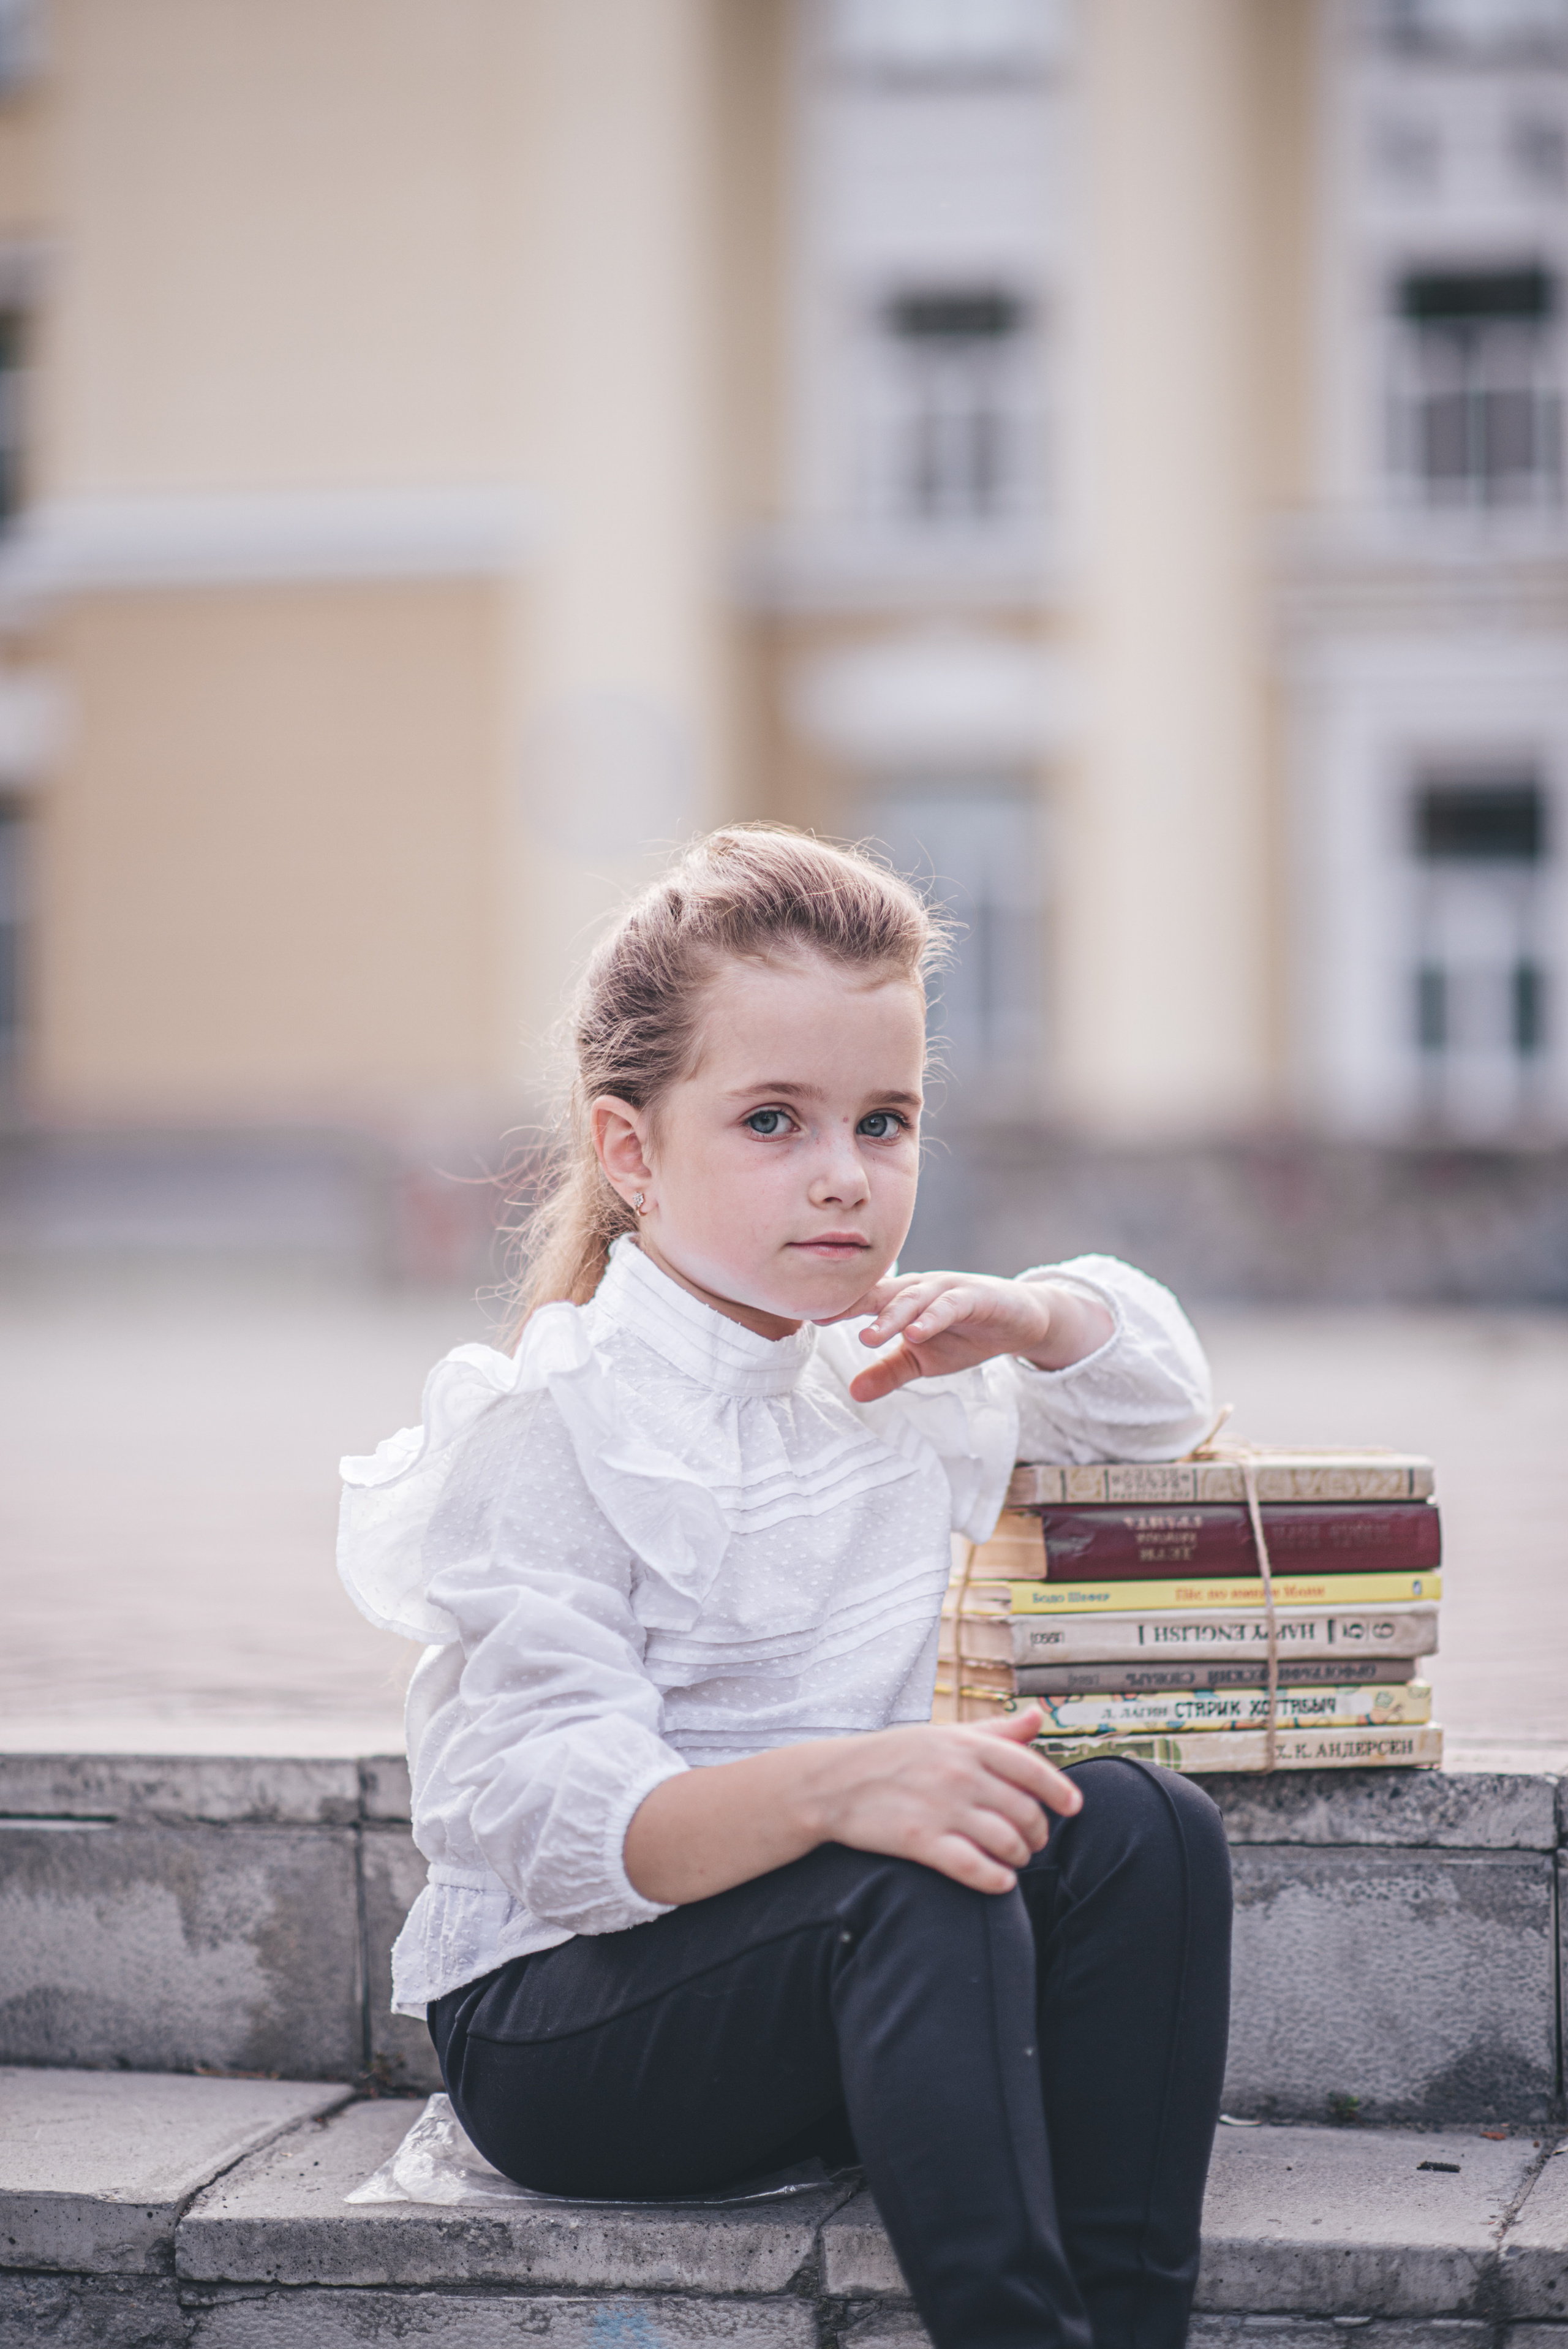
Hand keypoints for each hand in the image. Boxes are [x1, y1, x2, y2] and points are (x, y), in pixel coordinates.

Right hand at [800, 1708, 1081, 1893]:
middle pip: (1024, 1812)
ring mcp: (940, 1807)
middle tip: (1032, 1842)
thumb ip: (995, 1730)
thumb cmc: (896, 1757)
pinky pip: (974, 1868)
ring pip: (1006, 1841)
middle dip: (1037, 1833)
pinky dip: (996, 1880)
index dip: (1059, 1791)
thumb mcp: (945, 1734)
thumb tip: (1038, 1717)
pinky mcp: (921, 1840)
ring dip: (1019, 1857)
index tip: (1073, 1808)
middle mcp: (959, 1773)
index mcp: (967, 1744)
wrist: (833, 1782)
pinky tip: (1000, 1882)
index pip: (1031, 1768)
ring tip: (1014, 1860)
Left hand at [831, 1270, 1111, 1401]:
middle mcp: (919, 1287)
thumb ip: (889, 1372)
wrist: (1020, 1321)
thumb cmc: (964, 1335)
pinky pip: (949, 1305)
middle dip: (850, 1305)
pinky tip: (917, 1333)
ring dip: (890, 1316)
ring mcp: (947, 1288)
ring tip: (868, 1337)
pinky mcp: (975, 1296)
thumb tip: (852, 1392)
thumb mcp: (922, 1361)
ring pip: (912, 1298)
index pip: (862, 1301)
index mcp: (901, 1298)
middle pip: (879, 1293)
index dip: (835, 1308)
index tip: (803, 1319)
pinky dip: (933, 1318)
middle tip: (822, 1319)